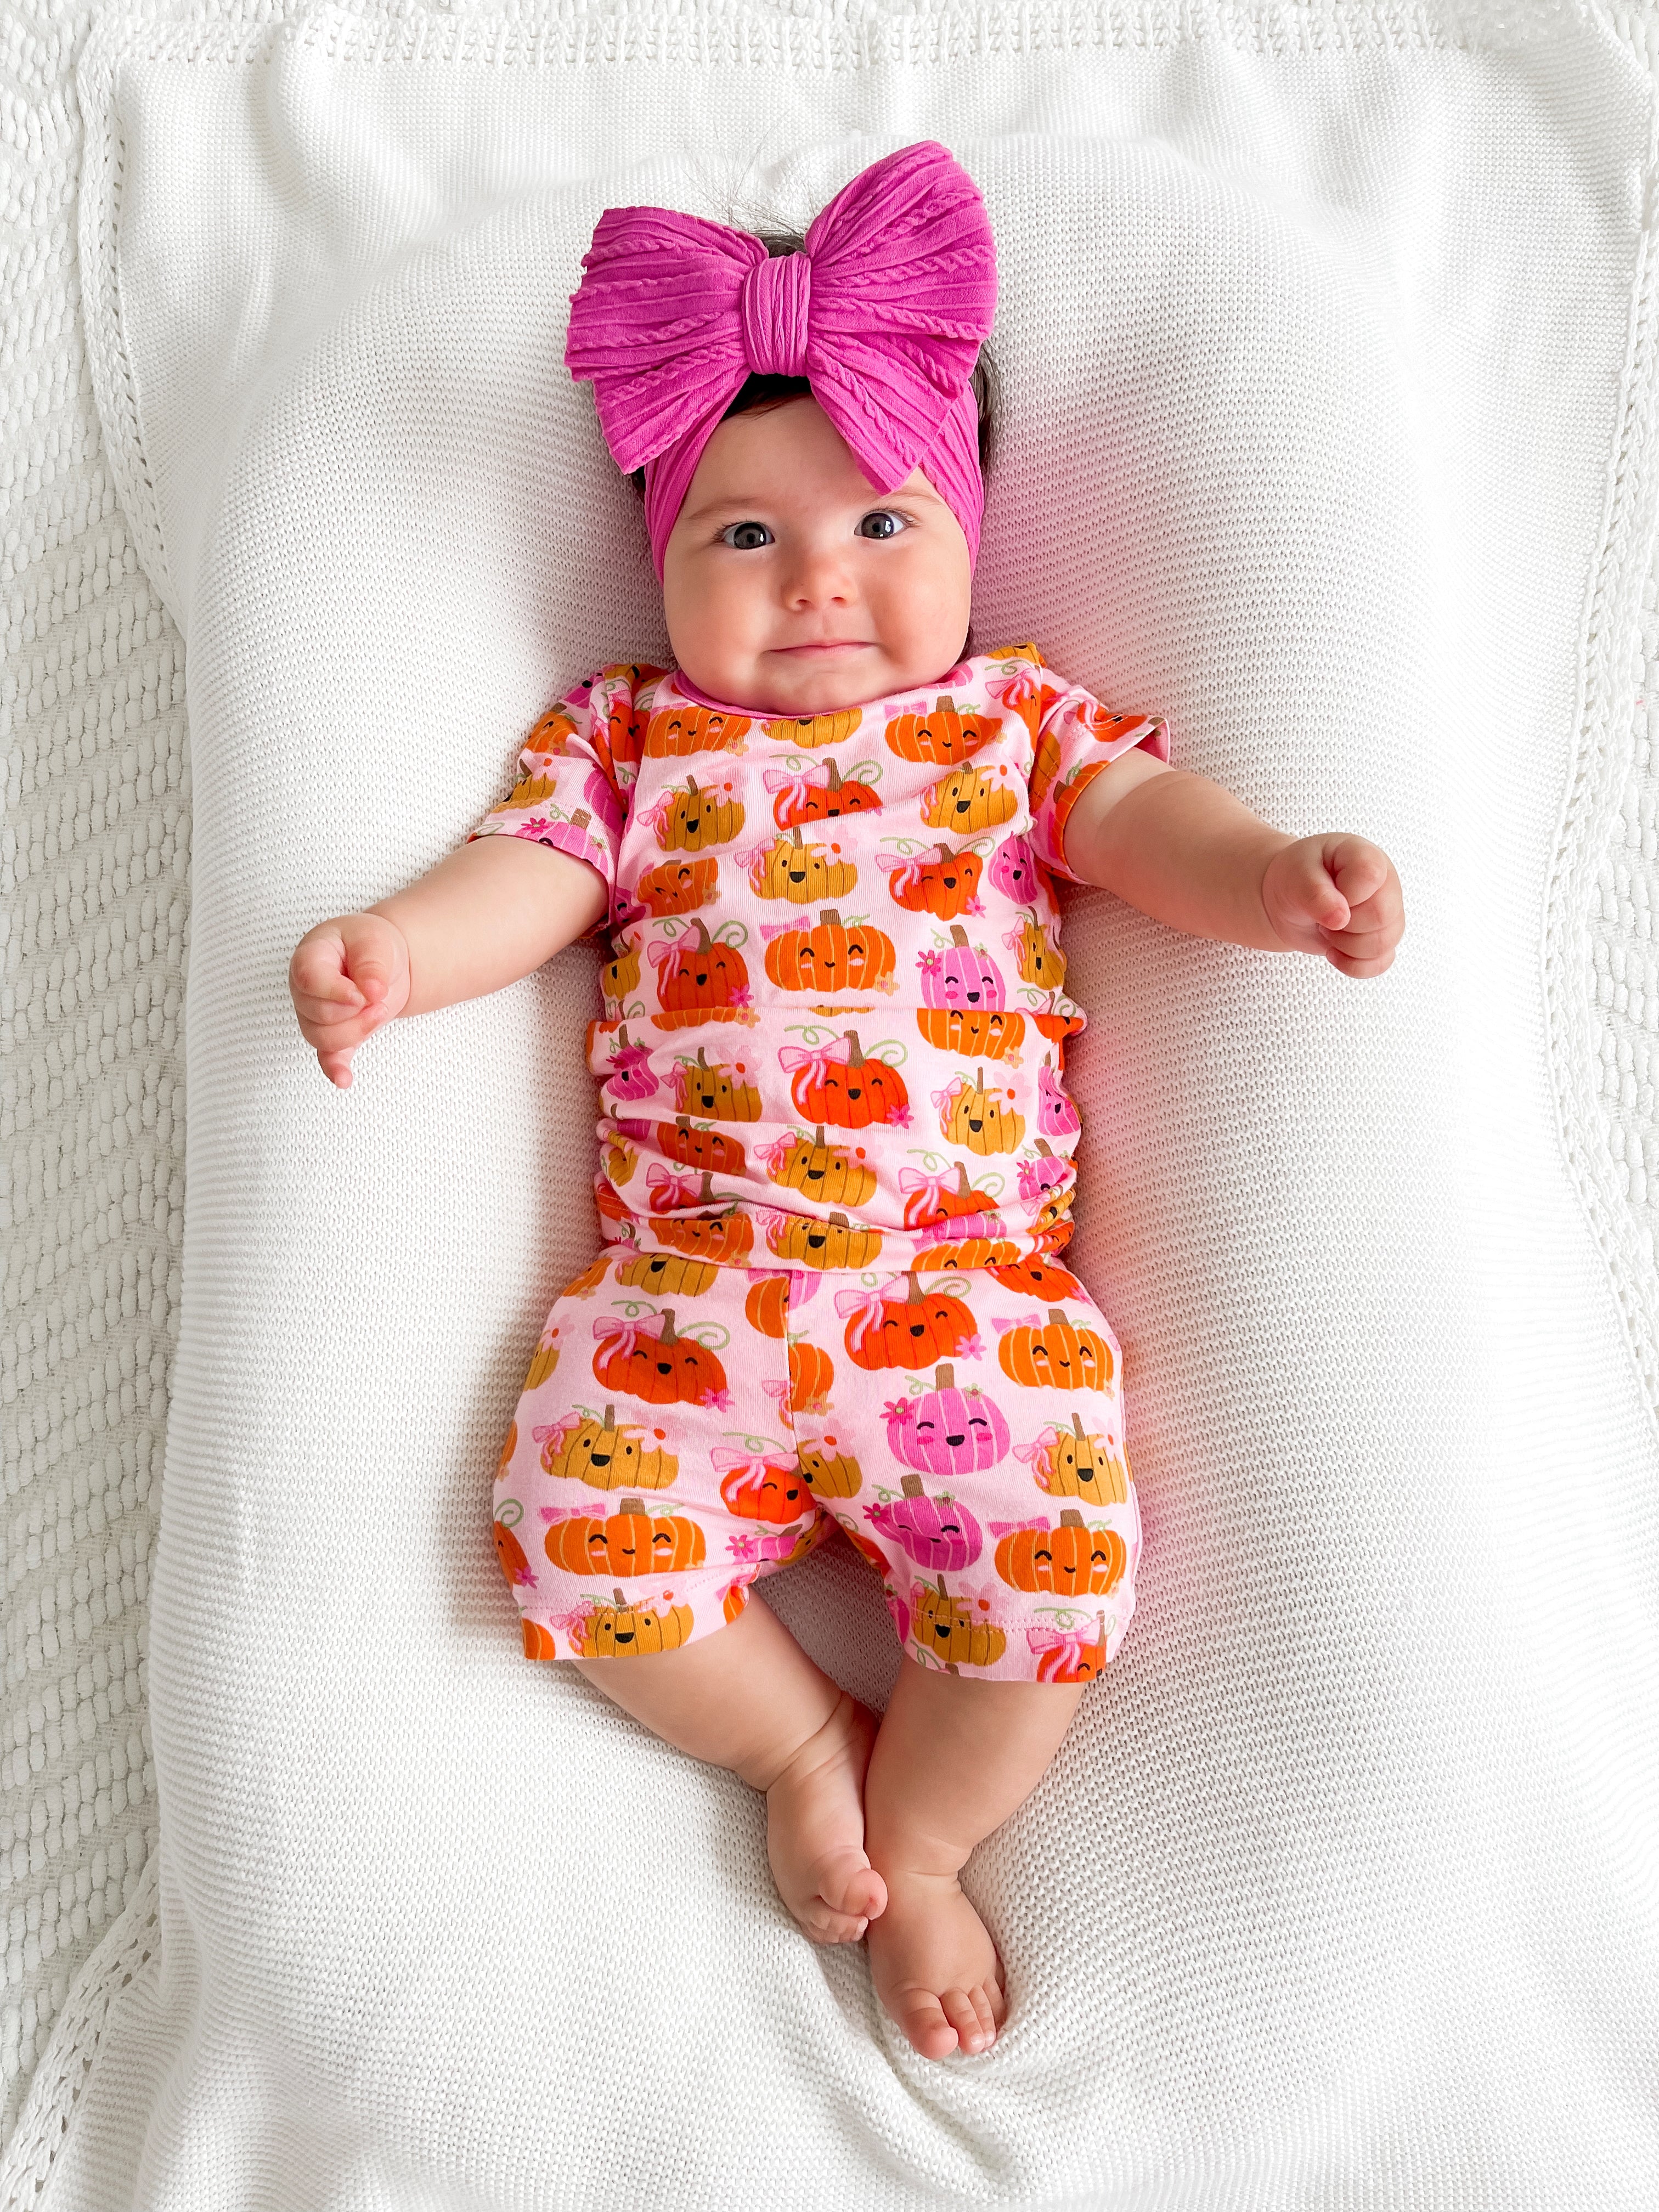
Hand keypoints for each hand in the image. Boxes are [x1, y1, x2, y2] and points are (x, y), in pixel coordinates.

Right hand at [289, 910, 412, 1086]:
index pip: (309, 980)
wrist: (382, 959)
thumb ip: (371, 964)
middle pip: (318, 1014)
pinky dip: (335, 1069)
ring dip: (358, 1030)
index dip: (337, 992)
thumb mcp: (375, 941)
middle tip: (381, 997)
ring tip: (380, 1010)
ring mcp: (313, 1014)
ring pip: (322, 1038)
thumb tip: (372, 992)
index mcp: (309, 957)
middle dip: (356, 1011)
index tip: (365, 993)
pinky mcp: (331, 1034)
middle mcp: (303, 989)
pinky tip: (344, 1080)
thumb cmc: (371, 944)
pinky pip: (326, 1057)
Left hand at [1260, 835, 1403, 977]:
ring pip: (1383, 944)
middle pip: (1381, 915)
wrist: (1290, 901)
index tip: (1325, 893)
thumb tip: (1340, 919)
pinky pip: (1381, 963)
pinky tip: (1333, 952)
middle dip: (1342, 924)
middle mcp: (1385, 884)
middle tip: (1321, 916)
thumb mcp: (1295, 875)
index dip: (1345, 894)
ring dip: (1344, 946)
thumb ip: (1314, 892)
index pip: (1370, 875)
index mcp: (1365, 856)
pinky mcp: (1382, 940)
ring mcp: (1389, 914)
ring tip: (1327, 929)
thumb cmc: (1296, 878)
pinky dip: (1352, 965)